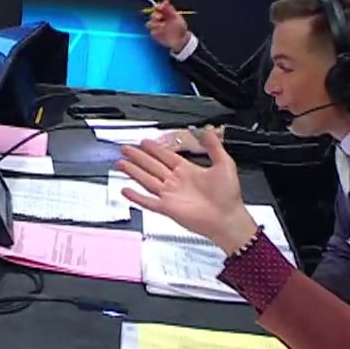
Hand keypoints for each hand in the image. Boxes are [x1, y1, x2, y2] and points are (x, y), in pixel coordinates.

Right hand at [116, 128, 256, 253]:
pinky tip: (126, 190)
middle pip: (152, 166)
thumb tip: (207, 131)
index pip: (166, 156)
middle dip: (138, 157)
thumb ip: (214, 147)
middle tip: (126, 149)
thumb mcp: (224, 164)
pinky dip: (136, 196)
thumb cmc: (228, 196)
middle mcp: (176, 181)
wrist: (227, 218)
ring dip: (133, 172)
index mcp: (188, 171)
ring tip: (121, 164)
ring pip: (146, 180)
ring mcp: (170, 195)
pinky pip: (148, 201)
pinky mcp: (167, 208)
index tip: (144, 142)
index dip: (154, 148)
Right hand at [145, 0, 190, 53]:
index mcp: (164, 13)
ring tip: (162, 26)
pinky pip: (152, 32)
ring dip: (154, 24)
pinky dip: (157, 32)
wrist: (181, 39)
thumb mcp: (176, 17)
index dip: (157, 7)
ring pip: (149, 24)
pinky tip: (162, 33)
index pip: (157, 8)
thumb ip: (170, 9)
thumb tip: (166, 0)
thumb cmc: (179, 27)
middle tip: (160, 17)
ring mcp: (156, 27)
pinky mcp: (155, 34)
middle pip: (152, 15)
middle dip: (155, 15)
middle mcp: (159, 19)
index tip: (159, 8)